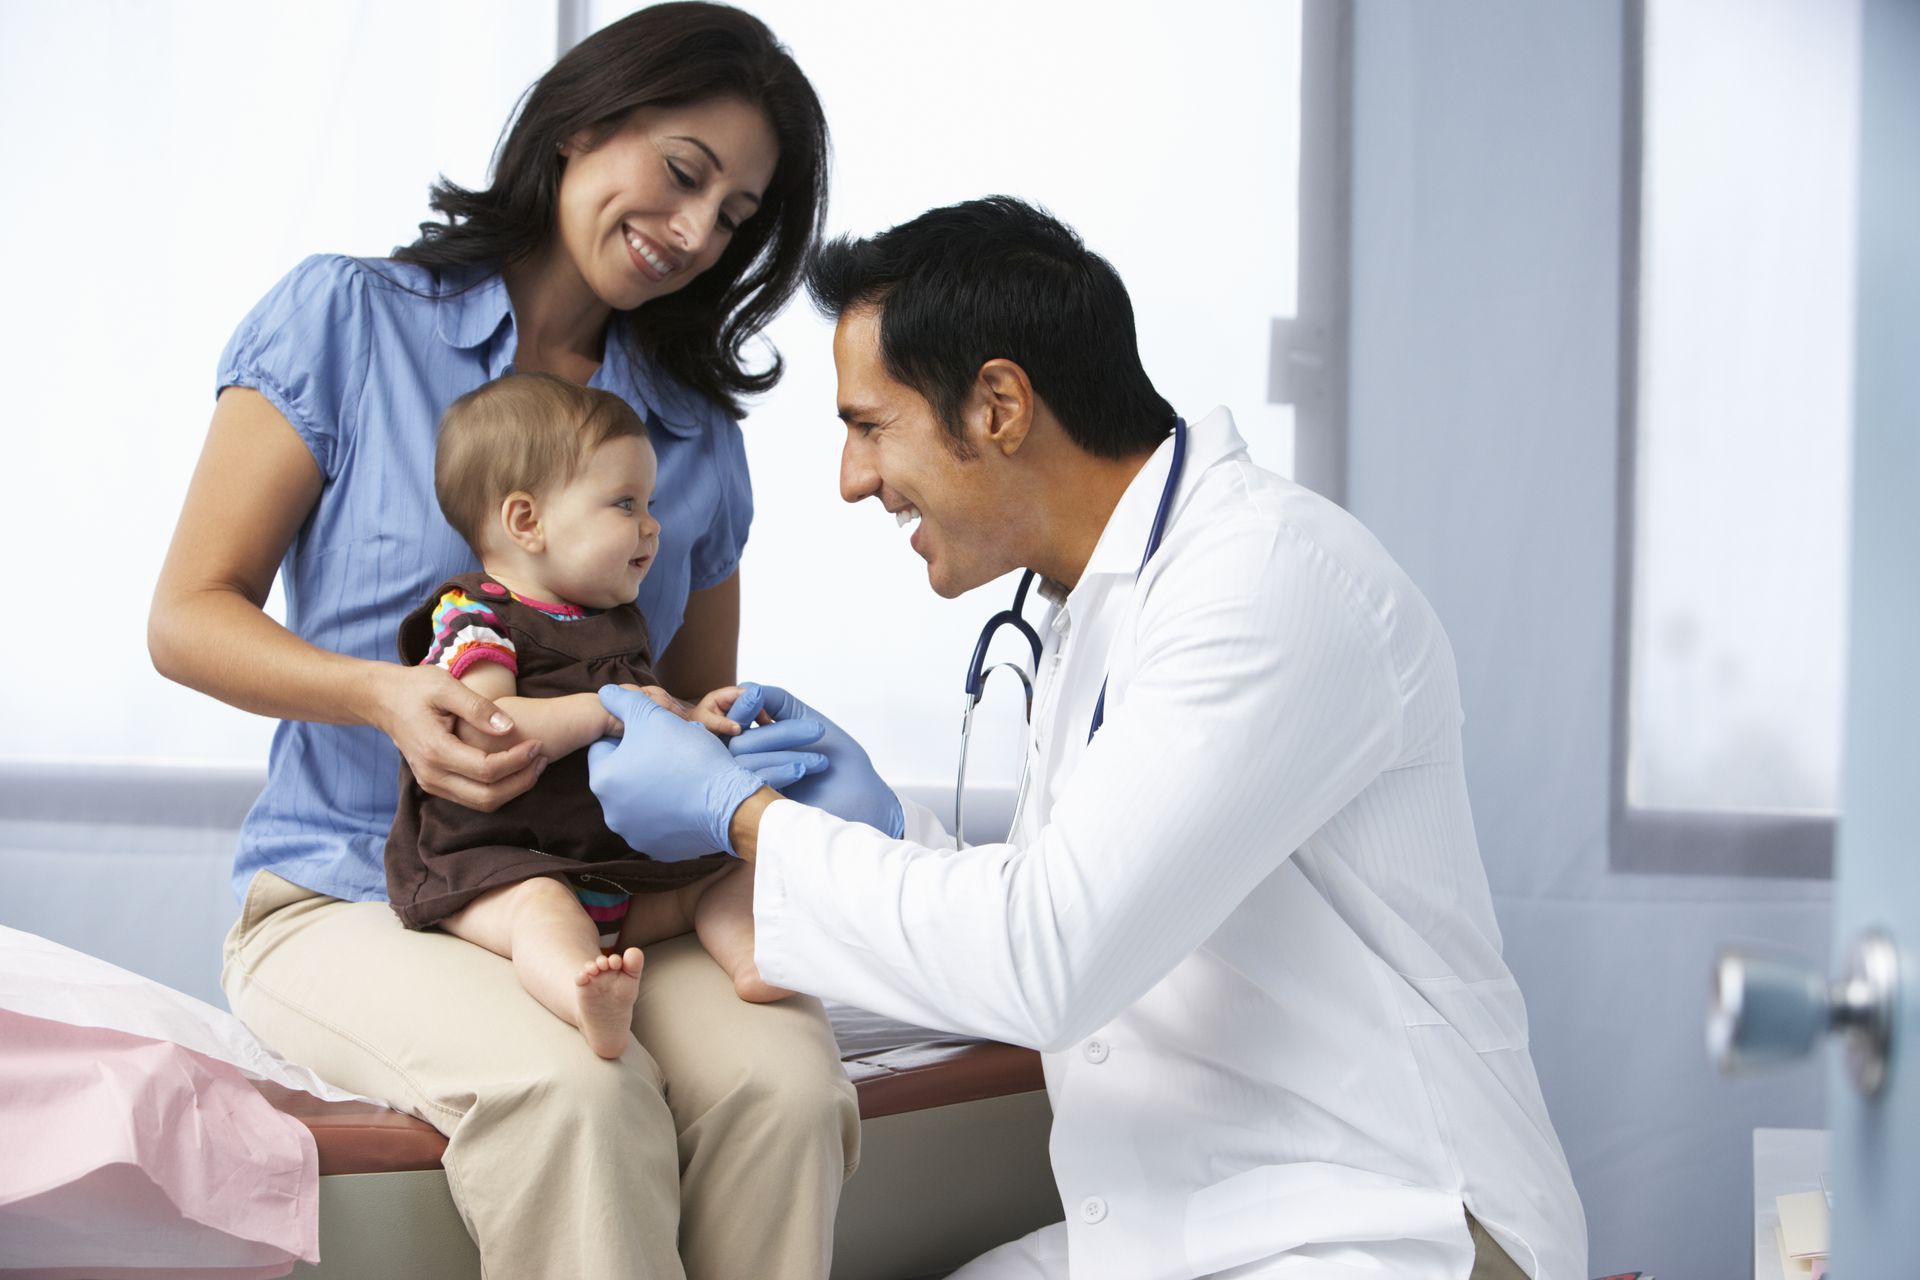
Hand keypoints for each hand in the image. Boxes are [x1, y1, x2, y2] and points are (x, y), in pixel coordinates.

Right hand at [366, 663, 542, 811]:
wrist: (383, 700)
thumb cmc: (416, 688)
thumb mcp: (446, 686)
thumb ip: (478, 708)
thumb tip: (509, 728)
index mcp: (434, 750)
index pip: (487, 770)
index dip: (518, 760)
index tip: (538, 743)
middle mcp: (431, 775)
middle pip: (487, 796)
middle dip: (522, 781)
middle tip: (543, 757)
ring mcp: (431, 784)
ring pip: (482, 803)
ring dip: (513, 788)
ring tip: (535, 763)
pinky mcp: (435, 785)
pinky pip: (473, 798)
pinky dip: (499, 789)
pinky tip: (515, 768)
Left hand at [587, 684, 770, 857]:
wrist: (729, 801)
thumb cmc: (688, 756)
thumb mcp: (653, 716)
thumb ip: (623, 702)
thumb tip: (606, 693)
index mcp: (603, 781)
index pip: (605, 747)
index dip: (630, 735)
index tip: (655, 734)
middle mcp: (611, 813)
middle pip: (623, 775)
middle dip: (642, 761)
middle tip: (671, 751)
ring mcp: (634, 834)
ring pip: (640, 800)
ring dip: (655, 786)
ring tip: (682, 773)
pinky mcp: (658, 849)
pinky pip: (659, 822)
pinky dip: (669, 810)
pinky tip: (688, 797)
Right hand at [726, 684, 903, 837]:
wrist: (861, 800)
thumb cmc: (839, 760)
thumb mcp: (805, 719)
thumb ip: (775, 700)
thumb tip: (745, 688)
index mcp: (756, 744)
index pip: (731, 719)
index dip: (740, 705)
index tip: (758, 696)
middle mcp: (747, 766)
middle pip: (739, 740)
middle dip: (780, 733)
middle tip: (818, 731)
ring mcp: (749, 790)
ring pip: (744, 761)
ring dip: (785, 753)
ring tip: (822, 760)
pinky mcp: (757, 813)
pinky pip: (752, 785)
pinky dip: (777, 772)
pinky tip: (802, 771)